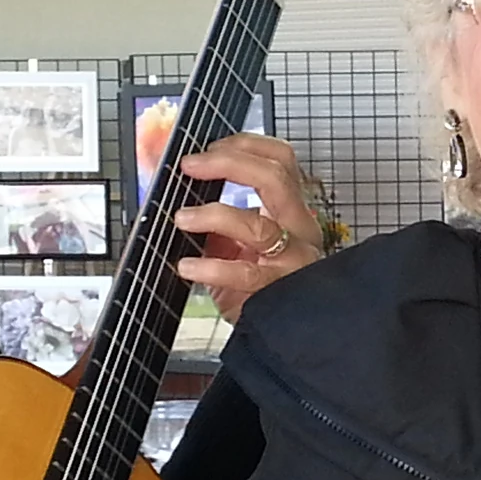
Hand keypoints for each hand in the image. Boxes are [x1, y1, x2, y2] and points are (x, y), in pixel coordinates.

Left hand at [173, 135, 331, 320]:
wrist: (275, 335)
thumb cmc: (255, 287)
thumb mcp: (235, 243)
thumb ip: (217, 218)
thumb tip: (181, 190)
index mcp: (291, 210)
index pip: (280, 160)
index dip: (244, 145)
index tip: (206, 149)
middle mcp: (299, 229)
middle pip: (275, 177)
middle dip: (229, 164)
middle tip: (191, 166)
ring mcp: (293, 260)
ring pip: (258, 225)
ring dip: (213, 215)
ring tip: (182, 218)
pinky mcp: (279, 291)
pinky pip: (245, 273)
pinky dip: (211, 267)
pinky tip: (187, 266)